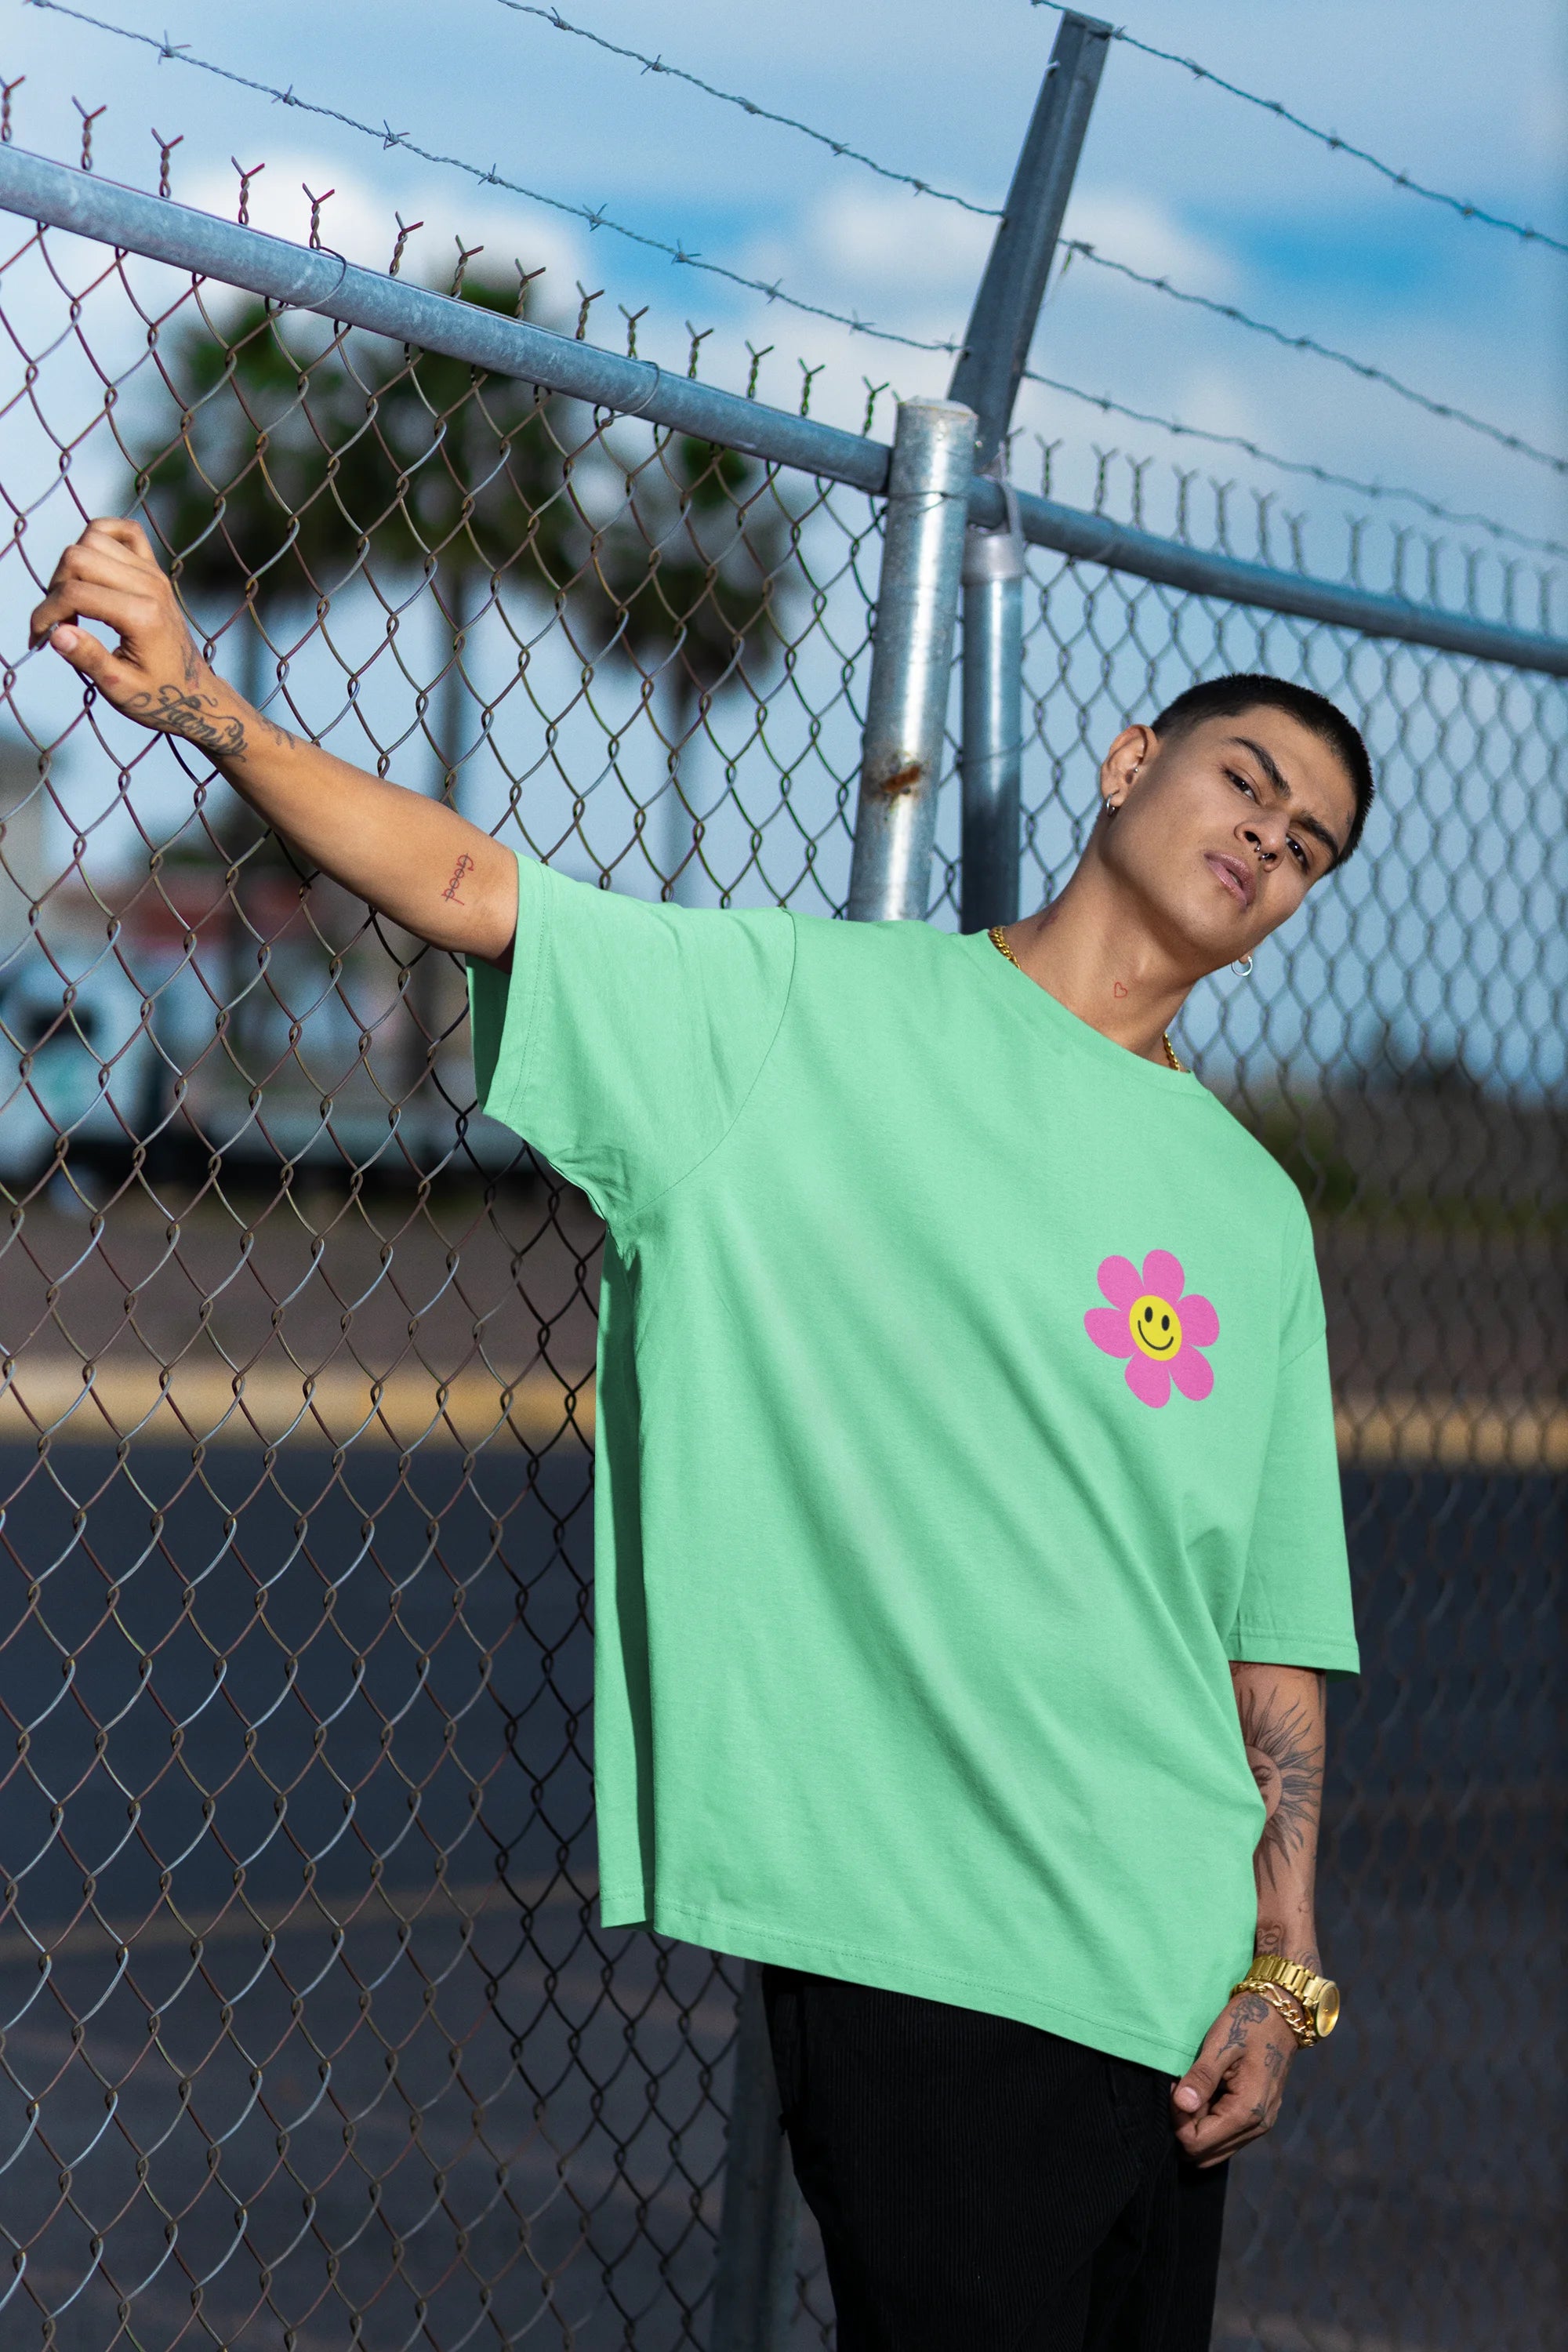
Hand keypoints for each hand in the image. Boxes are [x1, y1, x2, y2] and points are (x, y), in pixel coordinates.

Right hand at [29, 517, 258, 755]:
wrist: (195, 694)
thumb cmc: (158, 696)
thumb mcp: (121, 689)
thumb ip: (89, 659)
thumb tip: (55, 632)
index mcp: (142, 616)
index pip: (75, 593)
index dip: (46, 613)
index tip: (39, 638)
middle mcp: (149, 586)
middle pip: (77, 556)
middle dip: (54, 587)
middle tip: (59, 621)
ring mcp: (154, 573)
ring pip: (93, 537)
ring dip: (71, 564)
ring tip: (73, 600)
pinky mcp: (155, 569)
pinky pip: (125, 530)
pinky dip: (101, 536)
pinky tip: (92, 566)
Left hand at [1170, 1988, 1297, 2166]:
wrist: (1282, 2014)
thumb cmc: (1249, 2022)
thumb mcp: (1221, 2044)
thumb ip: (1201, 2077)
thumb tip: (1180, 2105)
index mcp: (1247, 2111)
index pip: (1197, 2143)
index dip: (1177, 2121)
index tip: (1173, 2089)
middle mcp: (1257, 2126)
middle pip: (1205, 2154)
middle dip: (1185, 2127)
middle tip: (1180, 2090)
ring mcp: (1261, 2125)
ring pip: (1215, 2149)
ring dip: (1197, 2126)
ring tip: (1193, 2090)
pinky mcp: (1259, 2117)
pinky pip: (1227, 2136)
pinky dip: (1210, 2122)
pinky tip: (1206, 2094)